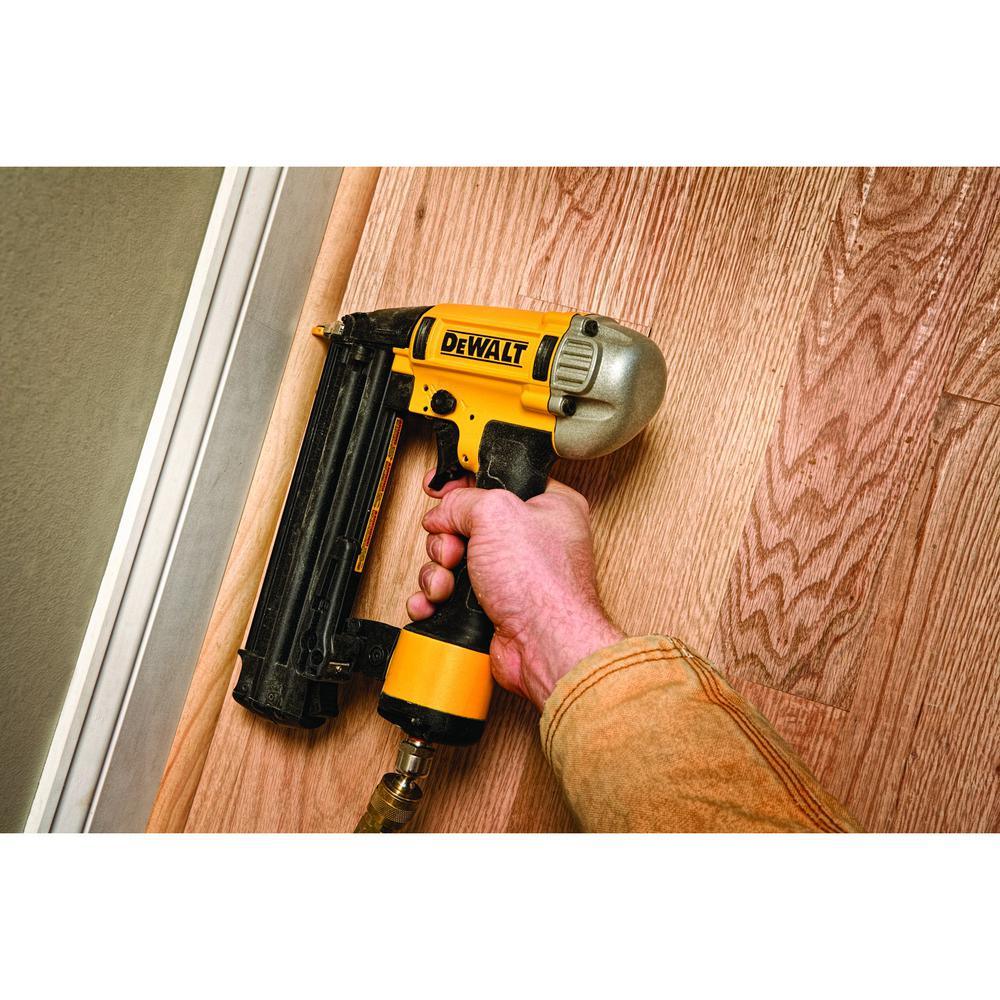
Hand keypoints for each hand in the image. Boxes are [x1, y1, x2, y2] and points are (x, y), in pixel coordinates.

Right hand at [407, 471, 623, 709]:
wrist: (545, 646)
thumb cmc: (544, 585)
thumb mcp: (497, 514)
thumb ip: (463, 501)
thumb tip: (443, 513)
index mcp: (546, 506)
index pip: (496, 481)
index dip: (464, 484)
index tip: (441, 489)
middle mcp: (530, 540)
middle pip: (465, 523)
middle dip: (447, 539)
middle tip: (454, 550)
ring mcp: (510, 576)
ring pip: (453, 560)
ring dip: (439, 572)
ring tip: (448, 584)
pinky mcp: (492, 606)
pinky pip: (450, 594)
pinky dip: (435, 599)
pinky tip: (436, 602)